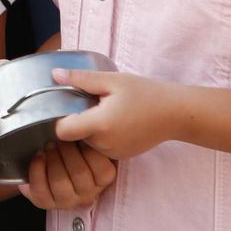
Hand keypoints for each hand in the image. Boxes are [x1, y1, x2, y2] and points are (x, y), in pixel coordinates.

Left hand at [18, 140, 117, 209]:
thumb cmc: (68, 147)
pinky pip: (41, 190)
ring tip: (48, 146)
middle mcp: (88, 192)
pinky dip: (37, 170)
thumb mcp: (83, 139)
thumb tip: (88, 110)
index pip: (104, 171)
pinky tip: (38, 157)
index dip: (90, 150)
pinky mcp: (46, 202)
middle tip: (60, 138)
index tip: (80, 135)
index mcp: (102, 178)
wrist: (43, 162)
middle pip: (80, 174)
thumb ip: (89, 131)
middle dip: (67, 151)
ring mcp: (67, 200)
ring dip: (53, 160)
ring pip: (61, 183)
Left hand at [49, 68, 175, 160]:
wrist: (176, 114)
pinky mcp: (121, 156)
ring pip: (87, 141)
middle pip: (74, 135)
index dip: (60, 117)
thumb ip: (82, 79)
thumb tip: (54, 74)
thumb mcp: (113, 80)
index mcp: (99, 125)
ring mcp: (113, 153)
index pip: (62, 131)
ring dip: (90, 127)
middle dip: (78, 118)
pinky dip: (102, 135)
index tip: (67, 104)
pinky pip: (100, 146)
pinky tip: (116, 121)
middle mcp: (103, 145)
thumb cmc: (145, 93)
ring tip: (107, 110)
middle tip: (93, 101)